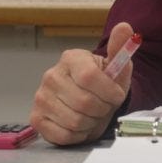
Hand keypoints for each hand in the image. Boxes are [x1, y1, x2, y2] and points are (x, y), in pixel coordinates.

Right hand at [30, 21, 135, 145]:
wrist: (92, 100)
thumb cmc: (104, 83)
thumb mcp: (117, 66)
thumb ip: (120, 47)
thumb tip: (125, 27)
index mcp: (71, 58)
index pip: (89, 77)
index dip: (109, 91)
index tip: (117, 95)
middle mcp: (51, 76)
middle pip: (84, 102)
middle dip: (102, 109)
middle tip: (104, 106)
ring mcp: (41, 97)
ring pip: (75, 121)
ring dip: (91, 123)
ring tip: (92, 114)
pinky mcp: (36, 118)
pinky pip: (63, 135)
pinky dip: (78, 135)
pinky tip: (80, 125)